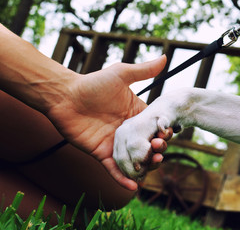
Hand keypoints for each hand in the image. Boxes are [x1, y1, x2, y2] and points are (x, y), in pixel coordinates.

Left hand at [45, 55, 170, 190]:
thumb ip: (143, 70)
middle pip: (148, 145)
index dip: (164, 132)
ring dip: (146, 166)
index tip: (168, 133)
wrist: (65, 96)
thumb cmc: (93, 83)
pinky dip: (123, 179)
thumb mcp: (121, 75)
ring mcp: (116, 143)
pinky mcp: (102, 154)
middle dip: (157, 150)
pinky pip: (114, 169)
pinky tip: (134, 187)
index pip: (155, 126)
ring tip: (152, 165)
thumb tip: (165, 57)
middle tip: (160, 150)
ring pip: (135, 159)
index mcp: (136, 114)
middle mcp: (129, 131)